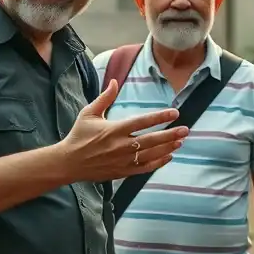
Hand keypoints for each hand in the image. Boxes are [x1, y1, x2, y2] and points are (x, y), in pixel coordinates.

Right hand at [64, 79, 187, 181]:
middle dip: (170, 134)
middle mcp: (120, 146)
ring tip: (180, 141)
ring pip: (151, 155)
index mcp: (114, 129)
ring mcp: (123, 160)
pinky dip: (158, 163)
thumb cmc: (79, 135)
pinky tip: (168, 156)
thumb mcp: (89, 113)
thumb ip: (104, 98)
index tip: (174, 112)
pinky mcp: (122, 172)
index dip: (160, 117)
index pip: (142, 122)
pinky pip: (144, 168)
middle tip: (185, 129)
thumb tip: (114, 81)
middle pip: (151, 140)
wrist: (68, 163)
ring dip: (167, 148)